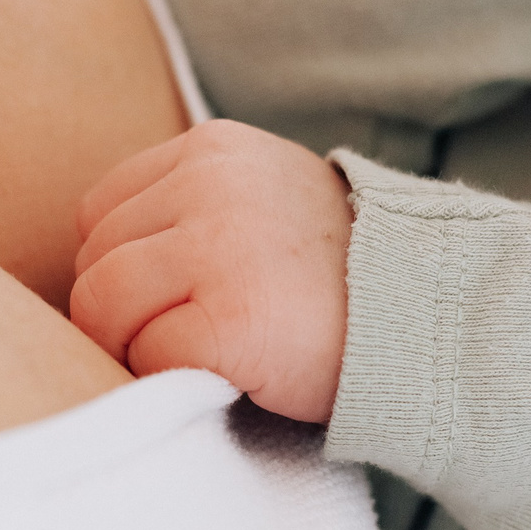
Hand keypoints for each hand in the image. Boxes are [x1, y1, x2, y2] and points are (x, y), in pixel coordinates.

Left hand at [69, 121, 351, 422]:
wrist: (437, 319)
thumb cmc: (340, 280)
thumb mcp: (266, 203)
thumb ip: (193, 208)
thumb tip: (96, 268)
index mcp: (213, 149)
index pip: (99, 214)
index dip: (120, 271)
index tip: (168, 303)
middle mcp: (209, 185)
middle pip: (93, 264)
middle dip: (123, 317)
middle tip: (187, 341)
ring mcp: (218, 247)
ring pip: (103, 308)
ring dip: (139, 349)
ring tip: (201, 358)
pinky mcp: (231, 317)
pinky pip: (148, 358)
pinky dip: (173, 380)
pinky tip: (229, 374)